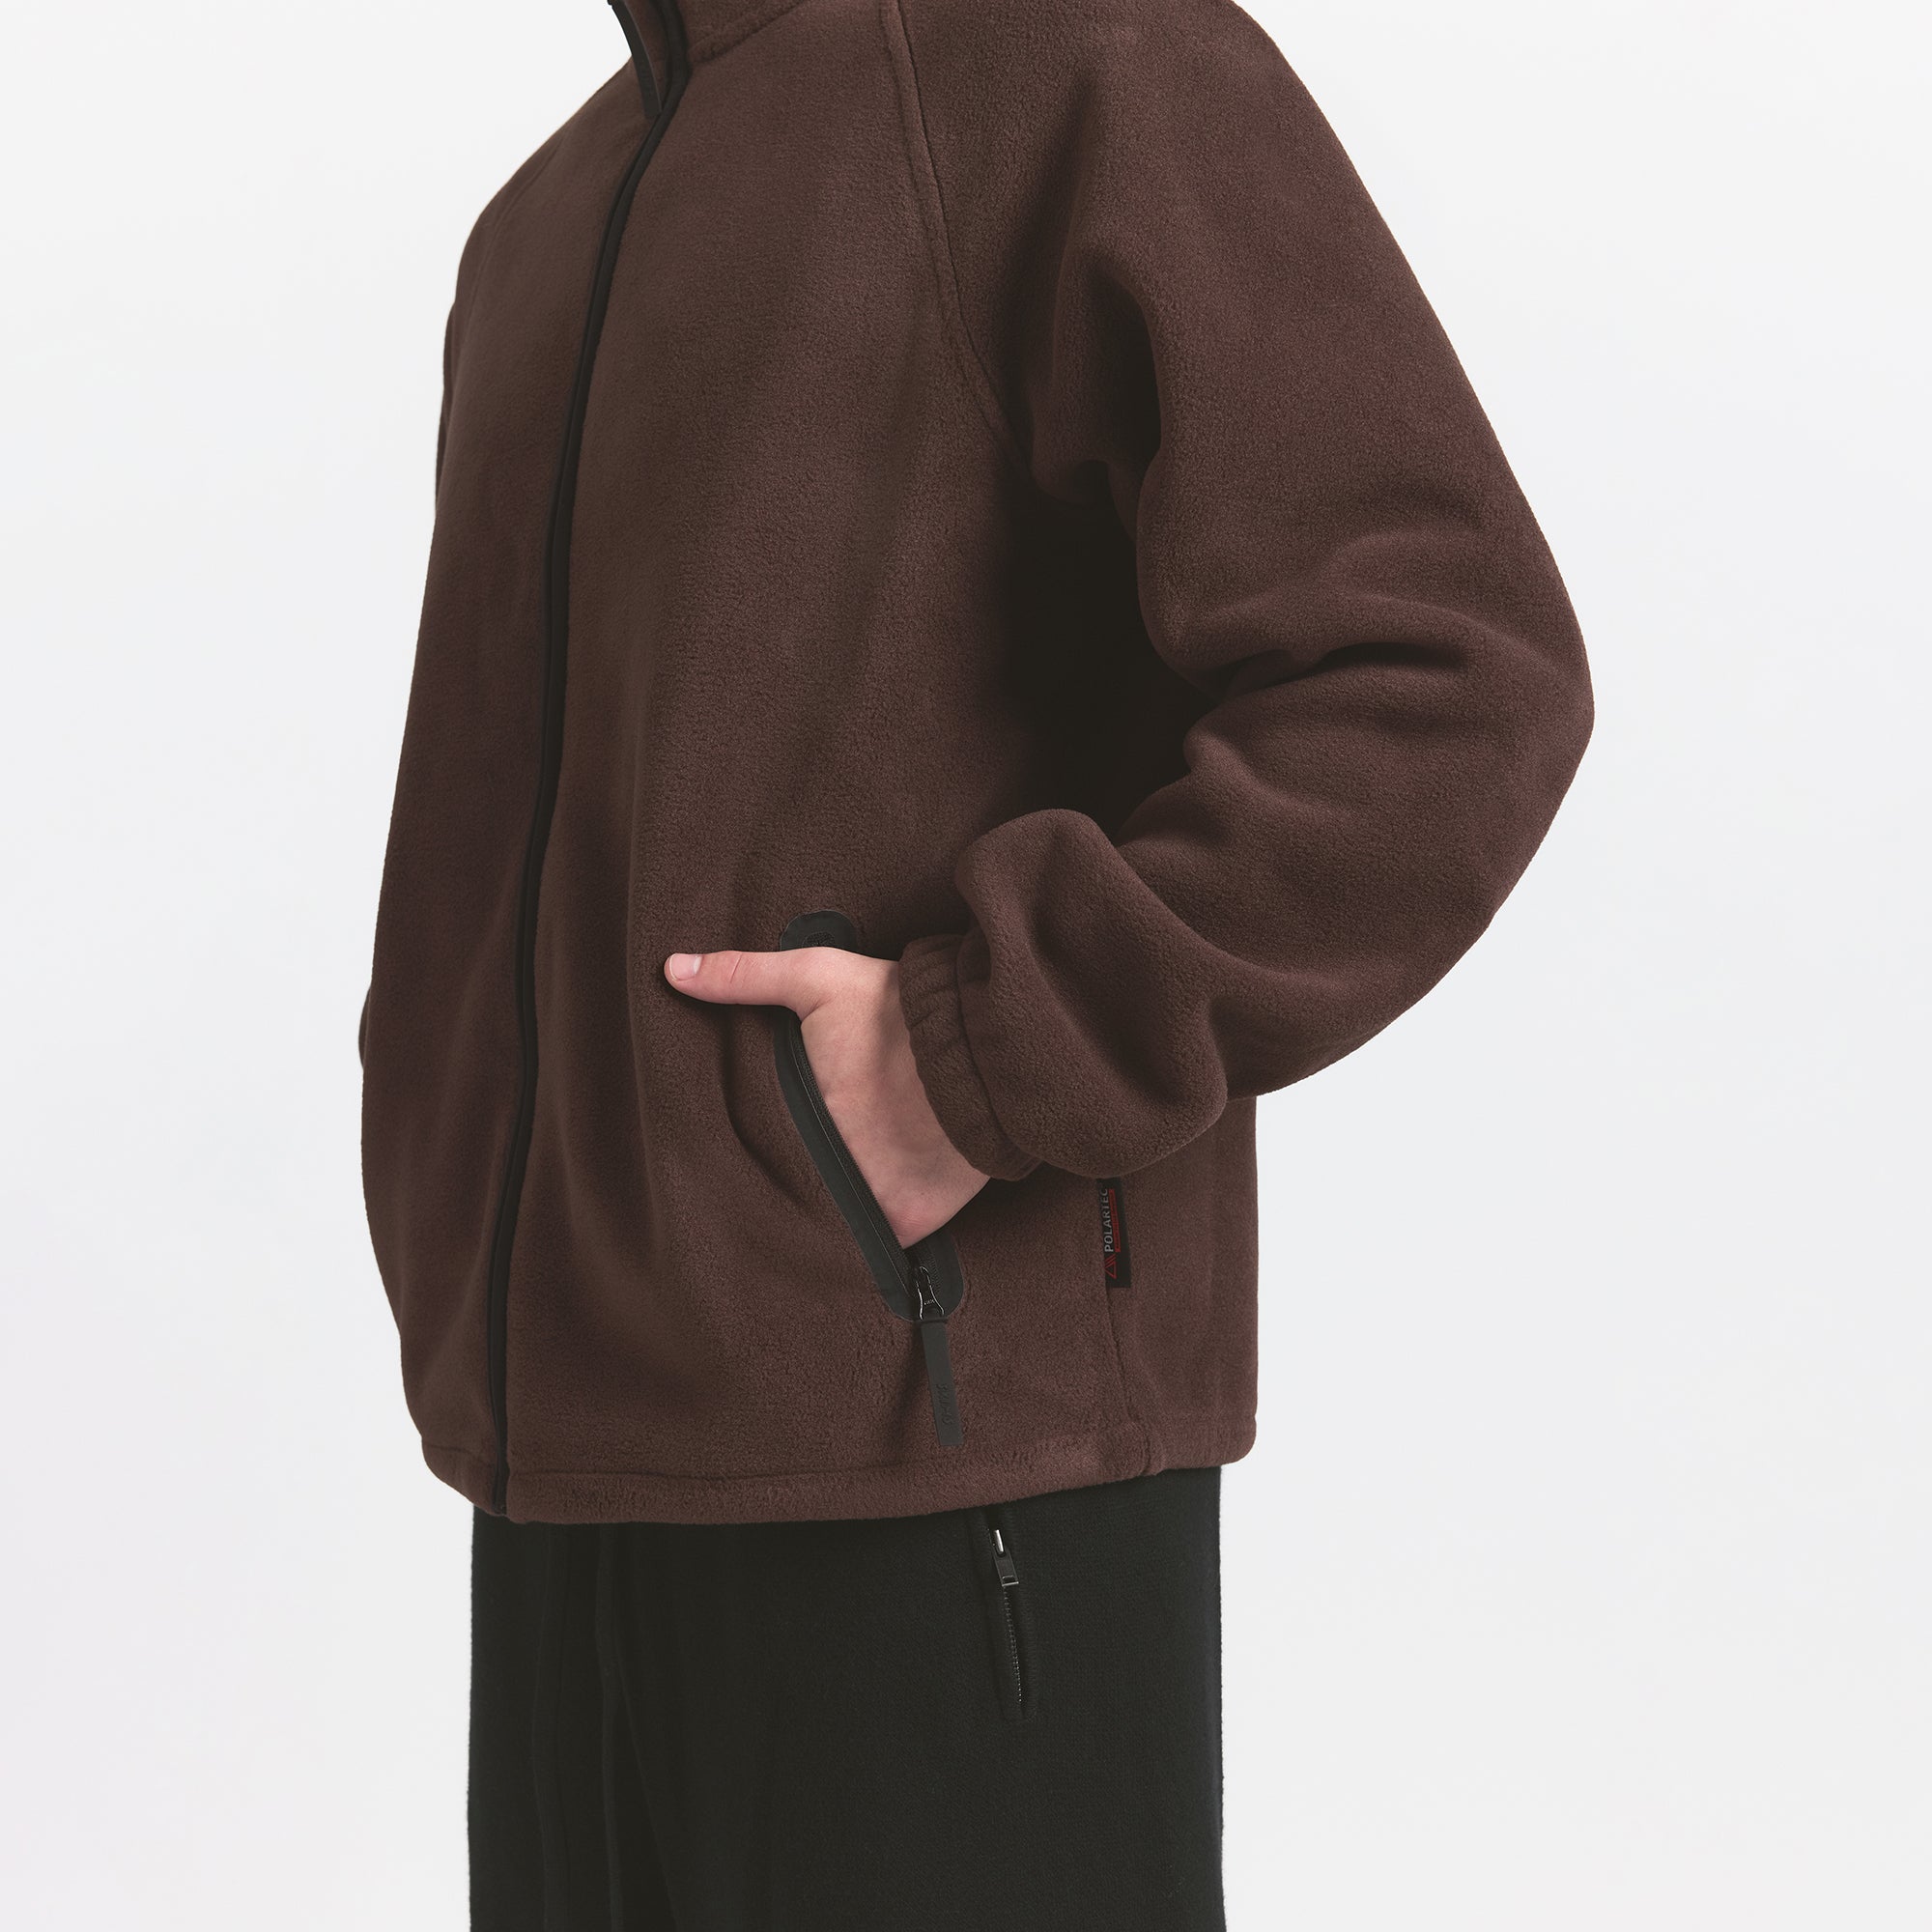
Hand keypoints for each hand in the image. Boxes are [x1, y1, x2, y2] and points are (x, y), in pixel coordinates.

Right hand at [664, 946, 989, 1246]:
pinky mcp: (881, 1228)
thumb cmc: (894, 1018)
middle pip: (759, 1173)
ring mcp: (849, 1188)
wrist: (969, 1070)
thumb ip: (748, 975)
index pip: (739, 1118)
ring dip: (763, 1230)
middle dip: (726, 1187)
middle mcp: (820, 1141)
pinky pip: (838, 1258)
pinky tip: (770, 1268)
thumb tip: (673, 966)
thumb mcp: (817, 980)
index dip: (702, 1129)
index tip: (661, 1134)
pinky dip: (812, 1263)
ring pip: (791, 1218)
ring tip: (704, 1245)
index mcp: (800, 1092)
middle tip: (674, 1196)